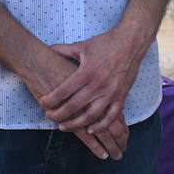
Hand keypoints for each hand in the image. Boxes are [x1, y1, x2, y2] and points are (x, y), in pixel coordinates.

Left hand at [15, 41, 126, 159]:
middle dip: (58, 114)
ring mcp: (111, 92)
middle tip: (49, 116)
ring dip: (76, 124)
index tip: (43, 103)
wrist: (131, 43)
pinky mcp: (121, 96)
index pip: (64, 90)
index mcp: (86, 71)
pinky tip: (90, 130)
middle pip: (74, 106)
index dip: (51, 99)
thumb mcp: (82, 46)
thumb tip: (48, 49)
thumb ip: (64, 50)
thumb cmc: (105, 43)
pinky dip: (100, 126)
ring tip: (63, 126)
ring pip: (90, 116)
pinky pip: (111, 117)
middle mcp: (98, 84)